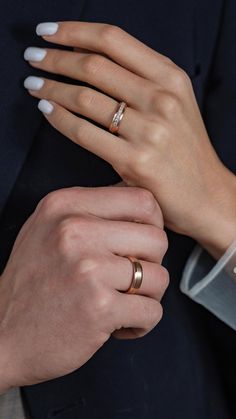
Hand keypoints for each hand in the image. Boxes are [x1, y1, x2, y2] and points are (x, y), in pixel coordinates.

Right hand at [0, 186, 167, 392]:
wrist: (2, 336)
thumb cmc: (31, 283)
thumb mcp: (48, 229)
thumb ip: (89, 211)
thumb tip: (141, 207)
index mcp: (65, 205)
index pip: (142, 199)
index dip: (153, 225)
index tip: (142, 244)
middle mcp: (75, 231)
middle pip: (157, 238)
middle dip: (152, 263)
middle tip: (131, 278)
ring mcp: (87, 269)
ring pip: (159, 276)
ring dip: (148, 296)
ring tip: (123, 301)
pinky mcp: (99, 307)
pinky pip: (152, 312)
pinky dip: (142, 322)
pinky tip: (119, 323)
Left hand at [23, 21, 235, 257]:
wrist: (206, 194)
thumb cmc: (184, 149)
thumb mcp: (174, 102)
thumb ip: (139, 78)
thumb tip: (86, 57)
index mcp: (171, 78)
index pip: (113, 40)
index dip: (73, 31)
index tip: (48, 32)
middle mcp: (162, 99)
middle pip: (94, 66)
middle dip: (55, 58)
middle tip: (32, 58)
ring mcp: (150, 131)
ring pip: (85, 98)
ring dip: (51, 87)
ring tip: (34, 84)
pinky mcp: (135, 161)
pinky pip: (84, 132)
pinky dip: (59, 118)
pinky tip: (47, 110)